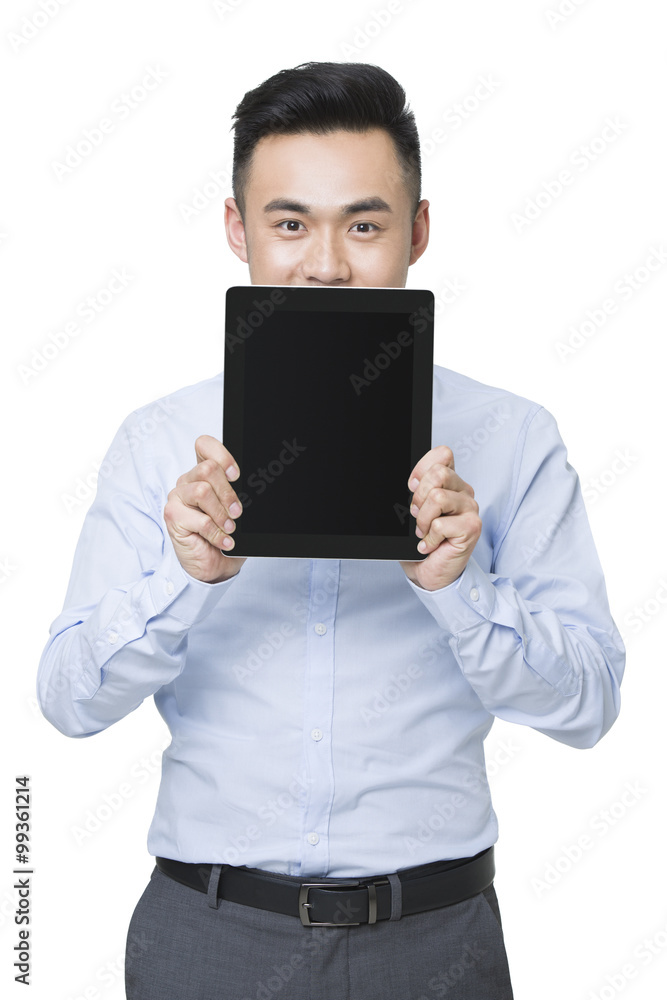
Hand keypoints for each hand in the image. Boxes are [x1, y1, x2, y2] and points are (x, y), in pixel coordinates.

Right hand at [164, 435, 246, 583]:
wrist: (214, 564)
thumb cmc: (225, 534)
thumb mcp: (235, 510)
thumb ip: (239, 493)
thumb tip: (255, 484)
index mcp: (201, 473)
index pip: (204, 445)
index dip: (222, 456)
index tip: (236, 476)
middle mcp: (187, 481)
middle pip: (208, 469)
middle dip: (228, 493)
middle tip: (237, 512)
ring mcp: (177, 498)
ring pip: (202, 490)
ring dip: (221, 513)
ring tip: (230, 528)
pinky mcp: (173, 517)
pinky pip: (199, 519)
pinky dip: (217, 533)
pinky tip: (224, 541)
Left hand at [399, 446, 480, 591]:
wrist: (430, 571)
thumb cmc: (421, 541)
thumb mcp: (412, 511)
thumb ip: (415, 491)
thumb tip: (409, 484)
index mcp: (451, 482)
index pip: (442, 454)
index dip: (422, 469)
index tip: (412, 489)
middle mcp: (463, 491)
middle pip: (439, 473)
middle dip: (419, 497)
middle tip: (416, 515)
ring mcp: (470, 508)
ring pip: (438, 497)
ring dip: (423, 520)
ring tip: (423, 532)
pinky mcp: (472, 527)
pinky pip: (440, 524)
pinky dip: (429, 538)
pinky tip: (431, 544)